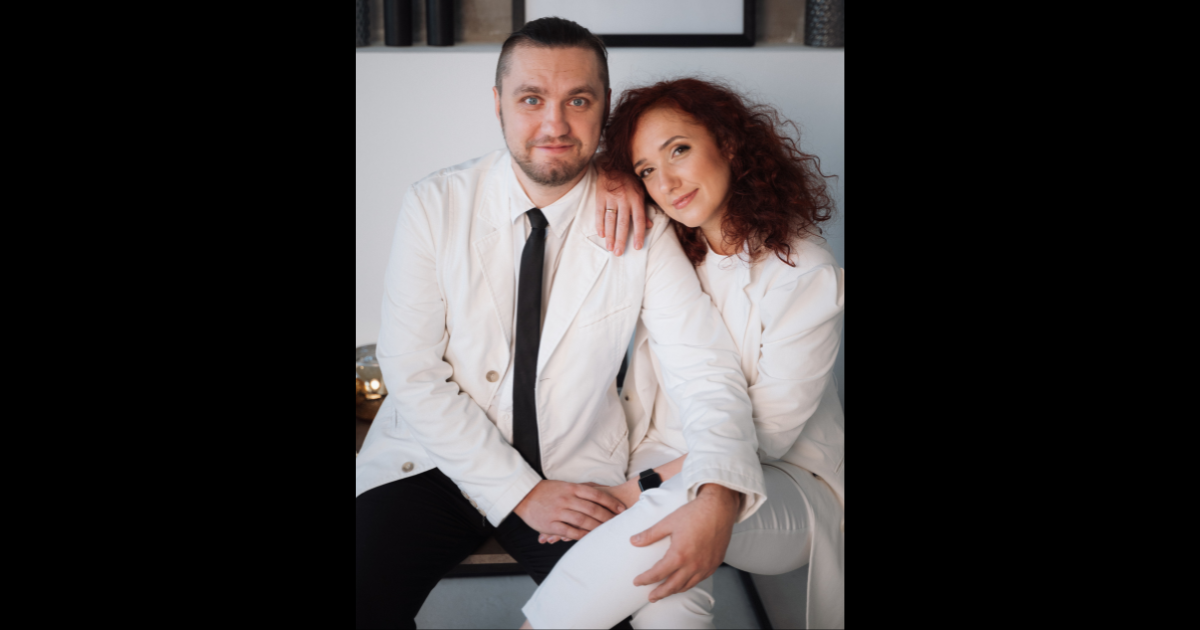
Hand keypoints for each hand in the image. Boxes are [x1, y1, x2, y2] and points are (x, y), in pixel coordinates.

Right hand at [514, 480, 628, 541]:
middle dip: (608, 517)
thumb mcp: (565, 485)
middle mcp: (566, 499)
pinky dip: (581, 535)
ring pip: (583, 521)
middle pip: (592, 509)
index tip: (621, 508)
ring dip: (597, 527)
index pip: (596, 495)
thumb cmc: (547, 490)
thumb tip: (602, 488)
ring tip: (607, 532)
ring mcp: (558, 511)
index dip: (611, 502)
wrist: (524, 495)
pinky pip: (569, 531)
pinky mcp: (550, 524)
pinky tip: (590, 538)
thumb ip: (582, 488)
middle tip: (619, 523)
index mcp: (571, 488)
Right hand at [595, 168, 651, 255]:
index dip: (638, 234)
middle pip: (623, 223)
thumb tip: (650, 226)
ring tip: (610, 247)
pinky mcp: (600, 196)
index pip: (638, 220)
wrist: (613, 165)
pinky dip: (600, 224)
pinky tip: (602, 234)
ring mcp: (612, 198)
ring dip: (610, 235)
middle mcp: (624, 199)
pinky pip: (600, 213)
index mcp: (636, 199)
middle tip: (619, 252)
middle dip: (621, 239)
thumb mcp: (641, 192)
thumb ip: (644, 209)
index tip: (637, 246)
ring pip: (611, 220)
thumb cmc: (629, 181)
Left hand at [631, 484, 740, 602]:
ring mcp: (705, 566)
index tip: (637, 582)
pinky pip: (700, 579)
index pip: (657, 574)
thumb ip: (650, 534)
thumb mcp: (668, 522)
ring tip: (666, 592)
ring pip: (687, 585)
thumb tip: (633, 541)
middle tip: (651, 597)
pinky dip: (689, 584)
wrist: (719, 508)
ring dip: (674, 590)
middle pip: (672, 586)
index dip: (645, 579)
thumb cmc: (694, 513)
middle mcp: (693, 565)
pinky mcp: (715, 563)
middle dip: (660, 593)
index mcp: (679, 555)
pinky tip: (685, 582)